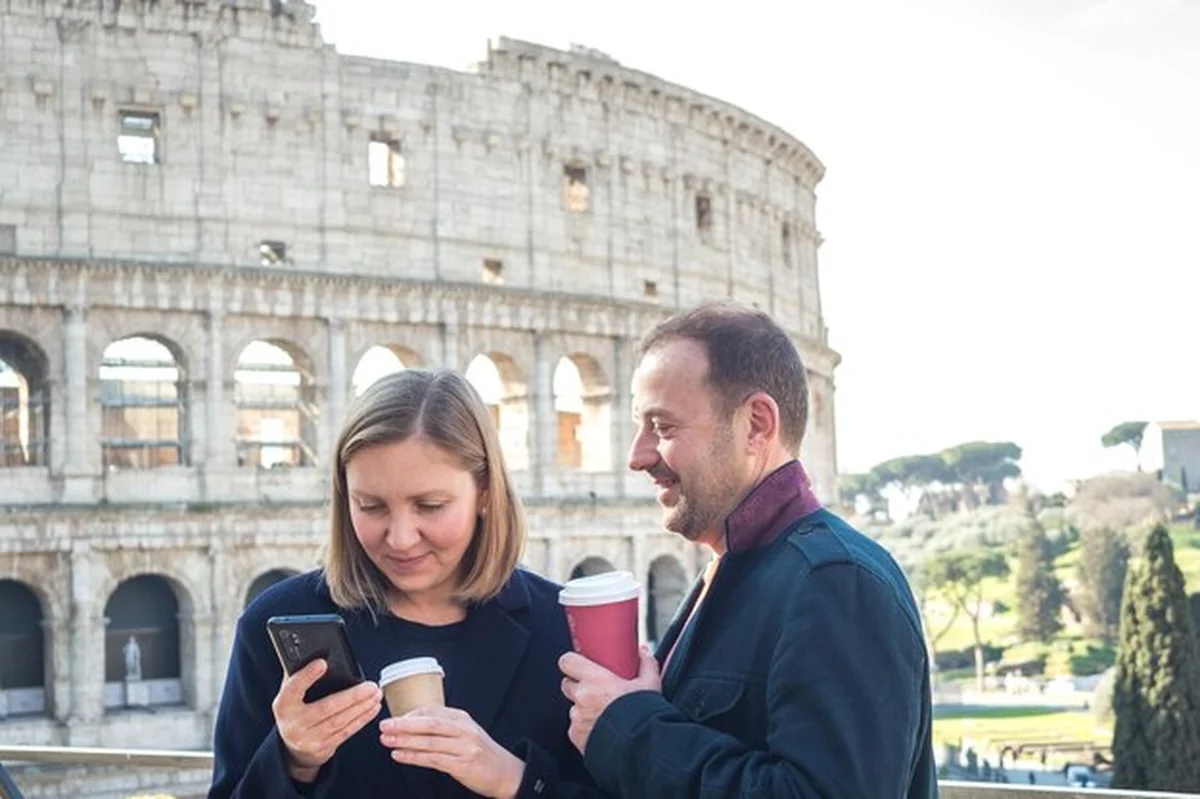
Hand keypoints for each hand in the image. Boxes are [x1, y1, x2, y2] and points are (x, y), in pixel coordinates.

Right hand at [272, 659, 381, 782]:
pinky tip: (372, 708)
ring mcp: (308, 739)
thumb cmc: (295, 710)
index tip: (323, 663)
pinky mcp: (323, 748)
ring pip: (339, 721)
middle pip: (326, 708)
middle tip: (370, 686)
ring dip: (362, 707)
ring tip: (375, 694)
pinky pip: (346, 732)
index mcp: (283, 705)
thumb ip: (300, 676)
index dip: (307, 676)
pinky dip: (362, 719)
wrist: (292, 747)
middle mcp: (294, 723)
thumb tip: (317, 654)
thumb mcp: (289, 694)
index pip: (293, 688)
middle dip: (352, 696)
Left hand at [380, 707, 524, 798]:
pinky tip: (400, 756)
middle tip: (385, 726)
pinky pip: (433, 760)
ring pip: (429, 742)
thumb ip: (443, 727)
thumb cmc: (480, 752)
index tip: (393, 719)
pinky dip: (414, 757)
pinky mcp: (462, 765)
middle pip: (429, 724)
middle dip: (404, 724)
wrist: (504, 772)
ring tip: (387, 741)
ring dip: (405, 741)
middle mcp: (464, 730)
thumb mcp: (464, 733)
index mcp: (462, 718)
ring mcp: (464, 747)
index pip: (432, 711)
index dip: (410, 715)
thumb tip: (411, 724)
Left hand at [560, 645, 660, 754]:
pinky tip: (601, 729)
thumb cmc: (643, 715)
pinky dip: (585, 727)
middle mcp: (581, 697)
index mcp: (595, 680)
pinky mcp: (576, 737)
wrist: (641, 748)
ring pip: (573, 708)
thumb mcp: (649, 685)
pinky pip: (576, 727)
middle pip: (567, 684)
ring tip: (602, 713)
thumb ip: (646, 664)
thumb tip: (643, 652)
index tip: (579, 664)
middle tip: (595, 690)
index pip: (567, 662)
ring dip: (583, 709)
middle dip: (578, 686)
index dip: (572, 662)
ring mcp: (577, 718)